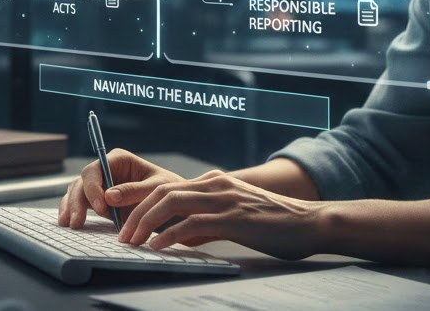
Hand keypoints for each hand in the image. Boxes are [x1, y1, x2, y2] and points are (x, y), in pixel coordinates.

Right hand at [58, 149, 182, 227]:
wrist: (171, 205)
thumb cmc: (167, 191)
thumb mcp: (156, 189)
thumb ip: (134, 191)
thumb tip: (109, 196)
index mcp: (119, 160)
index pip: (96, 169)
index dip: (93, 187)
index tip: (100, 208)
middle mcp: (106, 170)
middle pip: (83, 181)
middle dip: (77, 201)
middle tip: (77, 223)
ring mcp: (100, 185)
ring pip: (77, 192)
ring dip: (70, 207)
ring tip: (70, 224)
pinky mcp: (97, 201)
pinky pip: (79, 203)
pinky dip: (71, 211)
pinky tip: (67, 223)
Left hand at [118, 170, 322, 259]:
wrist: (309, 222)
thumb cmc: (274, 223)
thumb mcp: (234, 216)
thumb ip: (208, 221)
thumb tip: (178, 236)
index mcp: (215, 182)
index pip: (168, 186)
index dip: (141, 199)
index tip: (121, 215)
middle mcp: (216, 184)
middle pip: (163, 192)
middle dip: (136, 211)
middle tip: (120, 233)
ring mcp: (225, 199)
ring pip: (173, 202)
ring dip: (146, 222)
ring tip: (131, 241)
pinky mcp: (234, 217)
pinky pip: (193, 223)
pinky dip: (170, 235)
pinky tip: (157, 246)